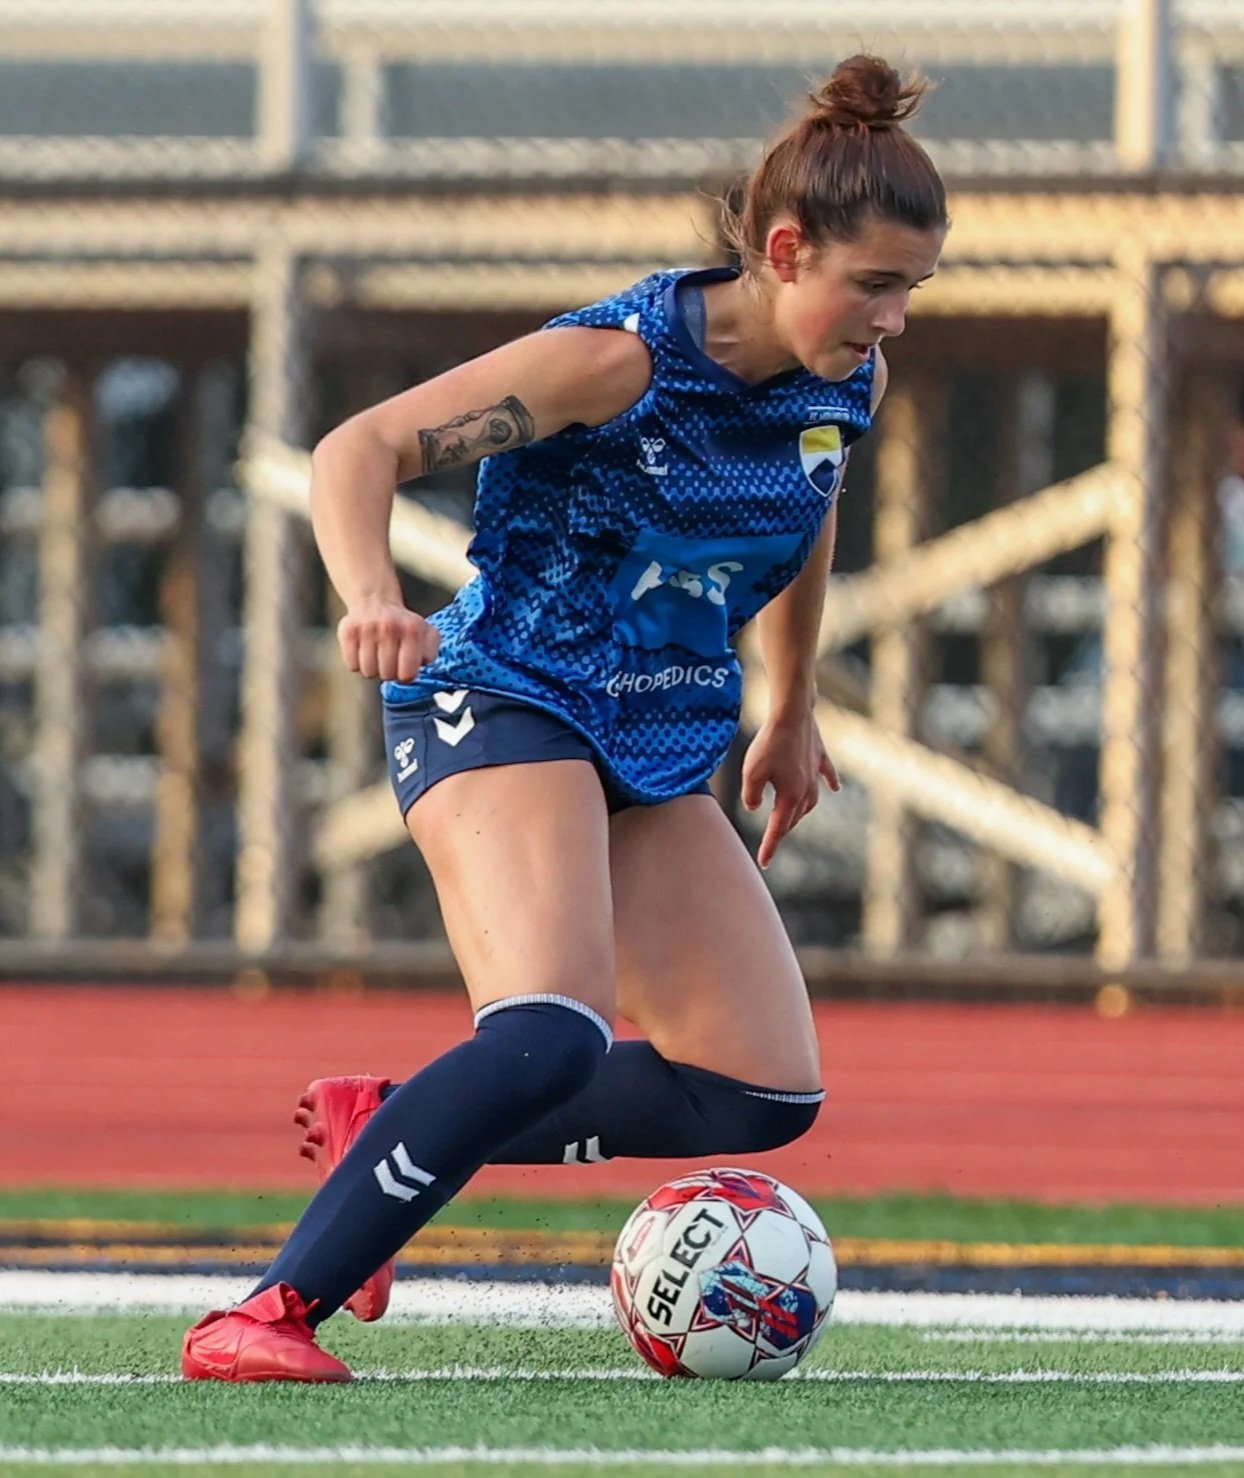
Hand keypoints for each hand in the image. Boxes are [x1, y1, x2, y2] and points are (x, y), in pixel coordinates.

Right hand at [337, 598, 439, 682]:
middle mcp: (389, 627)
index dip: (406, 675)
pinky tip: (364, 651)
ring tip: (377, 655)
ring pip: (369, 672)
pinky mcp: (348, 632)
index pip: (407, 674)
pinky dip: (357, 663)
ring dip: (373, 669)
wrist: (375, 601)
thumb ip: (431, 652)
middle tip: (390, 660)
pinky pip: (352, 665)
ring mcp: (367, 629)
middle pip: (387, 675)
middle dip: (389, 673)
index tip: (404, 668)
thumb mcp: (427, 634)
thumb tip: (421, 664)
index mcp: (412, 630)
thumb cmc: (403, 625)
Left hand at [741, 712, 840, 869]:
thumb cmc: (769, 743)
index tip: (764, 862)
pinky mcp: (819, 756)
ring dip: (799, 812)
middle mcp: (807, 789)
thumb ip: (751, 796)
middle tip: (771, 842)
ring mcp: (815, 773)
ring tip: (790, 819)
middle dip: (782, 830)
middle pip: (794, 817)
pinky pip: (826, 775)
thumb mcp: (751, 773)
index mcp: (790, 797)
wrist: (792, 713)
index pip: (777, 828)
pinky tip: (835, 789)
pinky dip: (830, 783)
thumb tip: (756, 807)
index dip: (770, 846)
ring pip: (810, 801)